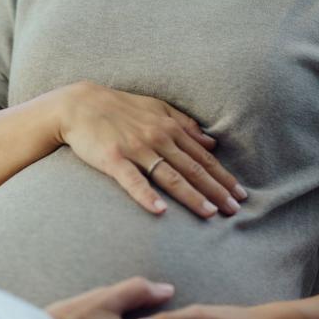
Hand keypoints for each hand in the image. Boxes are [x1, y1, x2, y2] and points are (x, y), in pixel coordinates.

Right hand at [54, 81, 247, 217]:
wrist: (79, 104)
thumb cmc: (118, 107)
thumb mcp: (156, 108)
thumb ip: (185, 124)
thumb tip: (212, 142)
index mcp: (169, 128)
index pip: (202, 157)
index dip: (223, 177)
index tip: (240, 194)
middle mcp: (158, 138)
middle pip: (193, 169)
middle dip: (216, 190)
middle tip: (234, 210)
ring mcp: (136, 149)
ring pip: (171, 176)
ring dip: (192, 196)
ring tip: (210, 213)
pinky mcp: (114, 159)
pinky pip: (133, 180)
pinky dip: (147, 195)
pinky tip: (160, 211)